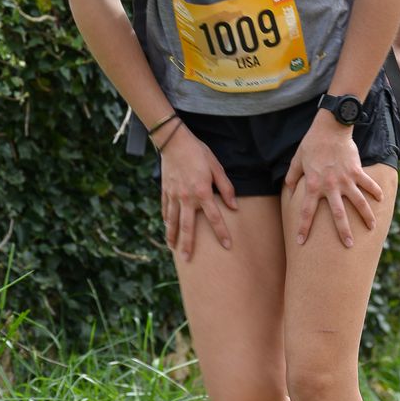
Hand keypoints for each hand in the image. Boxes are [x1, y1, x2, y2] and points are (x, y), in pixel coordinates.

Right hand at [159, 124, 237, 260]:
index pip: (215, 218)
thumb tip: (234, 206)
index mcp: (202, 192)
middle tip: (188, 259)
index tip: (228, 246)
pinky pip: (165, 209)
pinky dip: (166, 219)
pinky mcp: (165, 191)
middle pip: (187, 226)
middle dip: (188, 244)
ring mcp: (173, 195)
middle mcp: (186, 198)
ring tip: (173, 249)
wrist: (174, 142)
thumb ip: (226, 188)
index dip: (222, 233)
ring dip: (172, 236)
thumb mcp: (217, 167)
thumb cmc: (199, 153)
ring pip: (172, 221)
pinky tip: (167, 227)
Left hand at [283, 111, 383, 246]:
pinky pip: (368, 184)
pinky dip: (375, 191)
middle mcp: (330, 186)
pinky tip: (381, 199)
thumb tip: (288, 187)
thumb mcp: (297, 160)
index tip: (301, 241)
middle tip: (348, 245)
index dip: (303, 227)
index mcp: (313, 185)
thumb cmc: (311, 144)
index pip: (306, 211)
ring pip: (358, 202)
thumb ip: (292, 176)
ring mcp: (345, 179)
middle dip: (343, 231)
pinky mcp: (356, 171)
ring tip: (372, 227)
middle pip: (338, 214)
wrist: (330, 129)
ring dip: (366, 216)